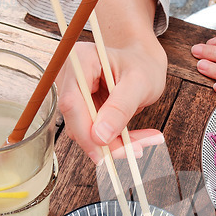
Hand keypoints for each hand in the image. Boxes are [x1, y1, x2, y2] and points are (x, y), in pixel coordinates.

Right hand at [56, 39, 166, 163]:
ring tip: (145, 142)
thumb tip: (100, 137)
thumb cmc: (142, 66)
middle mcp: (70, 77)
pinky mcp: (82, 110)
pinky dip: (115, 140)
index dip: (84, 132)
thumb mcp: (139, 84)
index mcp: (81, 60)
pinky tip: (136, 139)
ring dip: (114, 144)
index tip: (103, 154)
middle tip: (137, 150)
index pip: (72, 102)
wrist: (144, 63)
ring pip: (85, 132)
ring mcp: (74, 95)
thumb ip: (120, 108)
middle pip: (76, 120)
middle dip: (106, 142)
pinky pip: (93, 133)